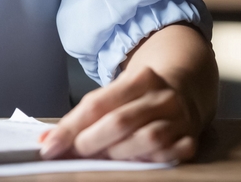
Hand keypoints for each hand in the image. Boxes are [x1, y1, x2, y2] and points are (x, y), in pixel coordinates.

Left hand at [40, 66, 200, 162]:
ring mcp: (180, 118)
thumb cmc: (138, 96)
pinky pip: (169, 155)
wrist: (184, 89)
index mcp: (139, 79)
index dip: (70, 127)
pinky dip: (149, 160)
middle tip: (75, 153)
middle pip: (119, 121)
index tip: (49, 146)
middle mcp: (161, 97)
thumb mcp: (114, 94)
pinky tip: (135, 162)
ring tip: (104, 158)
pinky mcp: (191, 139)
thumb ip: (84, 115)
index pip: (96, 104)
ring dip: (118, 154)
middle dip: (91, 142)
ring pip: (146, 139)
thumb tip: (49, 140)